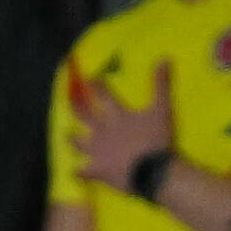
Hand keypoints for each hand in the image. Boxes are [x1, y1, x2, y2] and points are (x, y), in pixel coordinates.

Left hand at [68, 61, 178, 195]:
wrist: (152, 171)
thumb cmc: (156, 140)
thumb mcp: (162, 110)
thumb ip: (161, 85)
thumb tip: (164, 58)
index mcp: (117, 115)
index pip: (103, 94)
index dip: (96, 85)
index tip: (89, 79)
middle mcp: (102, 130)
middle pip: (84, 115)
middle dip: (76, 106)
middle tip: (68, 99)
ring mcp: (97, 151)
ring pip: (78, 143)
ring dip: (71, 139)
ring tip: (66, 135)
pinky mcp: (97, 170)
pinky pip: (83, 172)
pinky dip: (78, 172)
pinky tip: (73, 171)